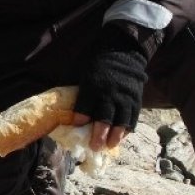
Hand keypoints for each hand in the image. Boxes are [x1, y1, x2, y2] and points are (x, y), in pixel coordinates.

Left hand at [72, 23, 150, 150]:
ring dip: (116, 135)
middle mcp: (109, 92)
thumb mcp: (79, 70)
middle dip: (99, 134)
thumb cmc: (95, 60)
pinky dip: (128, 127)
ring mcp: (124, 96)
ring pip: (121, 120)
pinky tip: (123, 135)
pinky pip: (133, 116)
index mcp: (92, 85)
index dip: (80, 118)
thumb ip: (72, 86)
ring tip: (110, 145)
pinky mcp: (136, 97)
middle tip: (95, 146)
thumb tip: (58, 102)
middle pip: (104, 117)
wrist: (121, 48)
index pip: (85, 106)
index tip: (77, 126)